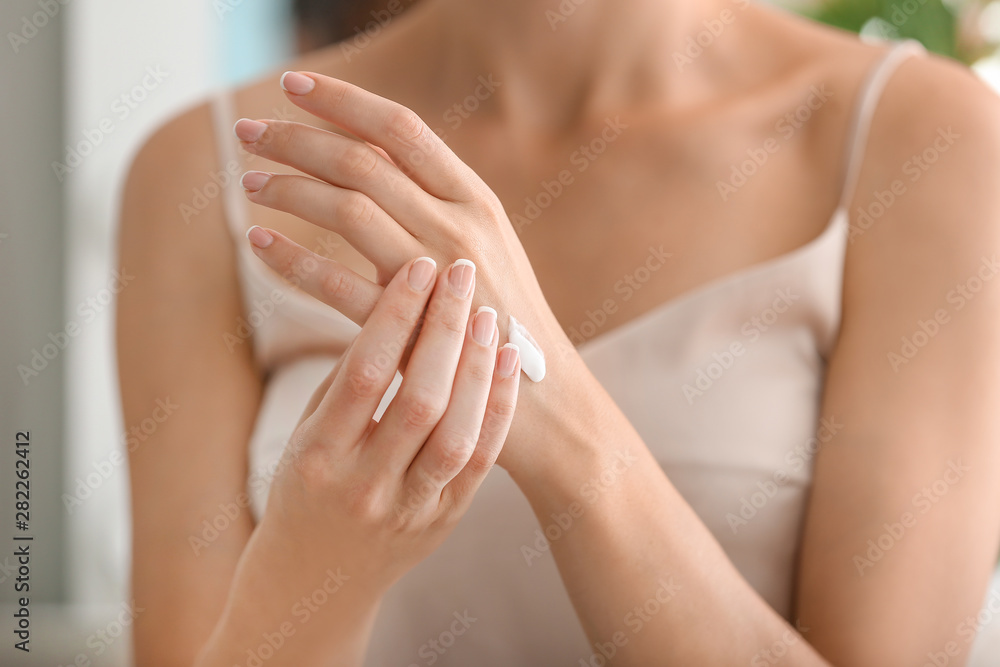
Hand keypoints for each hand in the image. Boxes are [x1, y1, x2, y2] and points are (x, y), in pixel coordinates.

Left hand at [233, 71, 573, 377]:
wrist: (539, 398)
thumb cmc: (502, 319)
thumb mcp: (485, 247)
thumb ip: (436, 204)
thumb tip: (373, 159)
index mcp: (477, 200)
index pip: (402, 128)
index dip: (343, 101)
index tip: (294, 85)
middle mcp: (459, 227)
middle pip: (364, 160)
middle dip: (298, 138)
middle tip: (249, 130)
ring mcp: (437, 277)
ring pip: (348, 209)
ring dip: (289, 188)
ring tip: (249, 181)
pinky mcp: (412, 329)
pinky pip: (336, 284)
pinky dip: (291, 259)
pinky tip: (258, 244)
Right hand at [266, 255, 517, 586]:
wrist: (314, 582)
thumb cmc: (302, 493)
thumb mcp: (302, 439)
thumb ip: (343, 385)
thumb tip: (392, 311)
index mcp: (316, 458)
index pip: (362, 375)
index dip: (395, 316)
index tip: (418, 267)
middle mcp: (364, 487)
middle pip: (418, 400)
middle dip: (445, 330)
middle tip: (461, 273)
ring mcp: (409, 509)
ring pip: (457, 434)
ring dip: (477, 368)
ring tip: (487, 315)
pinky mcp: (444, 521)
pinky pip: (479, 462)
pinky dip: (496, 408)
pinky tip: (505, 363)